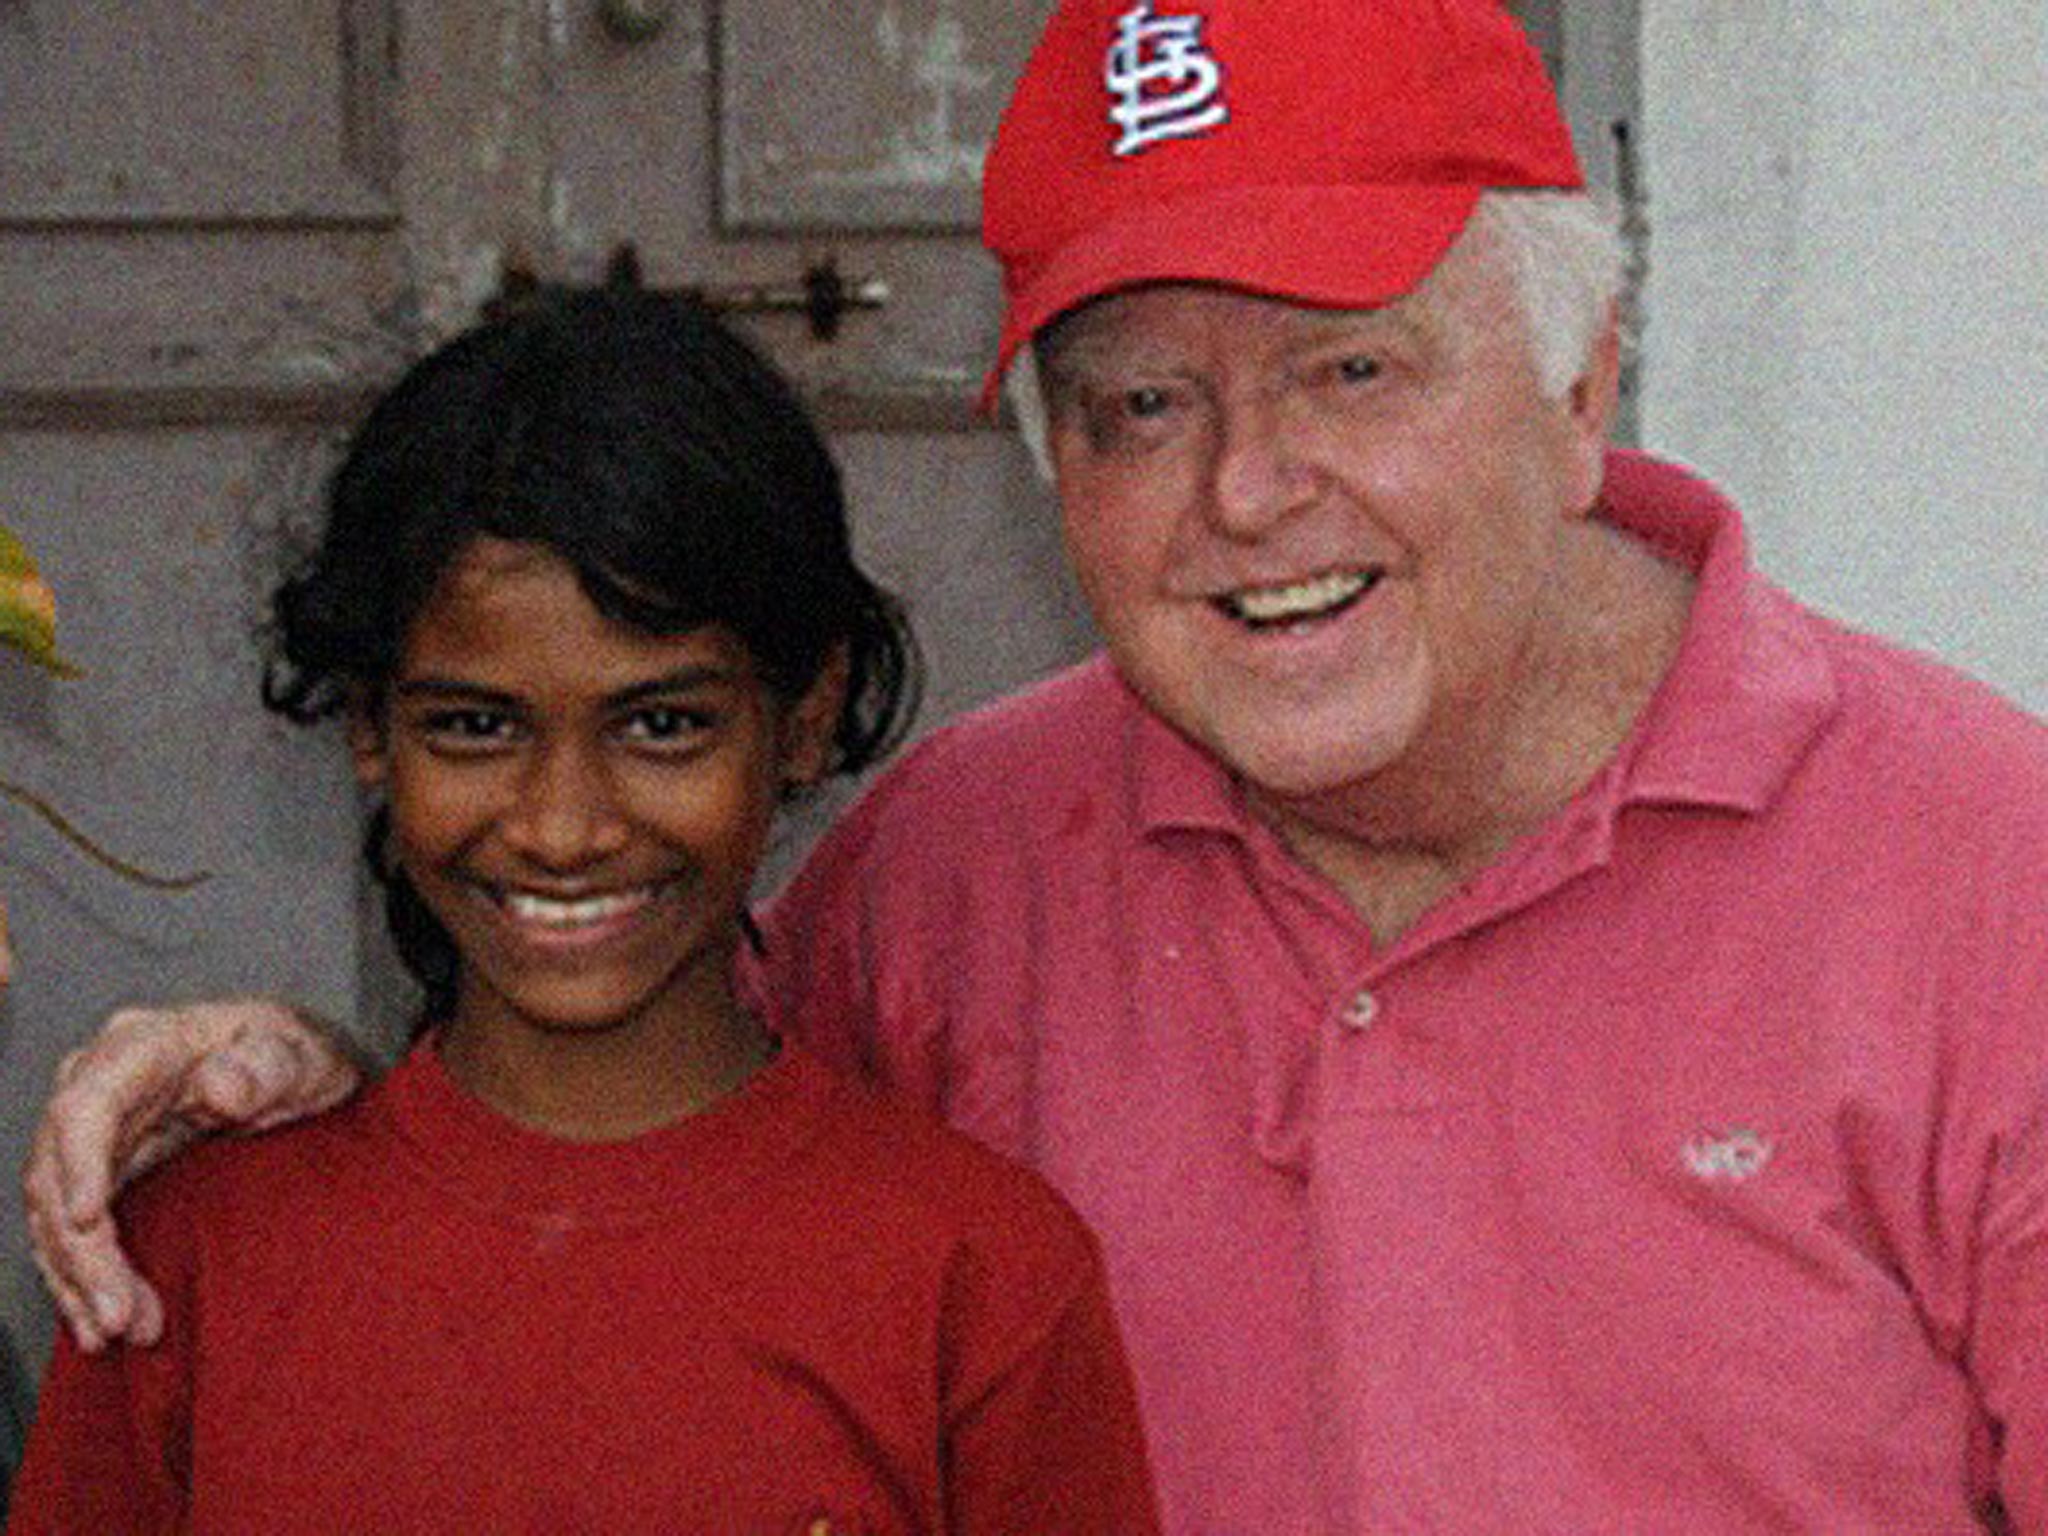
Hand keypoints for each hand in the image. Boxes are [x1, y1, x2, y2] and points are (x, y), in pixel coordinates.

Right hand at [20, 999, 362, 1351]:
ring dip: (79, 1278)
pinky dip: (80, 1278)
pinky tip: (98, 1324)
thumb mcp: (300, 1056)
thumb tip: (221, 1086)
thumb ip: (267, 1067)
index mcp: (144, 1045)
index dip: (78, 1163)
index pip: (88, 1104)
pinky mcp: (102, 1170)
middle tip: (119, 1315)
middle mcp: (101, 1084)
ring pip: (54, 1211)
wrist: (298, 1075)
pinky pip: (69, 1229)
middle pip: (58, 1171)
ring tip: (116, 1331)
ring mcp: (95, 1129)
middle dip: (81, 1251)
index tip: (87, 1222)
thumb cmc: (298, 1057)